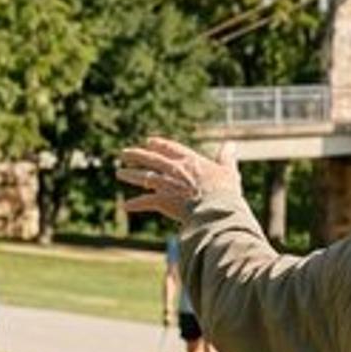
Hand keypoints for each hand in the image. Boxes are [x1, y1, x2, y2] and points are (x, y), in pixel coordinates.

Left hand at [118, 138, 240, 221]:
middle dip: (136, 155)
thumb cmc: (226, 192)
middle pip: (151, 159)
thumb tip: (231, 144)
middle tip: (123, 153)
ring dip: (130, 175)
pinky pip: (145, 202)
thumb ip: (227, 157)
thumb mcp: (229, 171)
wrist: (217, 210)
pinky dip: (135, 204)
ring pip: (144, 177)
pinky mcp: (163, 201)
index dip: (158, 144)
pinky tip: (125, 206)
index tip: (149, 141)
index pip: (170, 148)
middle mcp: (174, 169)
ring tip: (119, 173)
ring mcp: (167, 184)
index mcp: (190, 160)